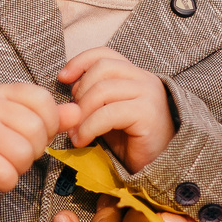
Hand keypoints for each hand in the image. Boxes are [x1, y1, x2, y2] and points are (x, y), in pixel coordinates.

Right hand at [0, 83, 61, 201]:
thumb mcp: (20, 124)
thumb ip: (50, 118)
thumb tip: (78, 112)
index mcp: (2, 92)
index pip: (43, 99)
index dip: (50, 123)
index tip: (36, 135)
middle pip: (36, 129)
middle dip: (35, 150)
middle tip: (17, 154)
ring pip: (23, 153)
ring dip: (20, 167)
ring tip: (5, 164)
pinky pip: (6, 174)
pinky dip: (6, 182)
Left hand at [57, 47, 174, 173]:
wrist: (160, 166)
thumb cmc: (132, 142)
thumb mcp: (109, 114)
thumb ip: (95, 98)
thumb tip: (70, 88)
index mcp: (135, 75)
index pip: (105, 54)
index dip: (80, 61)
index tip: (62, 79)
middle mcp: (144, 79)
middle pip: (102, 68)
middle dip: (80, 93)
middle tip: (73, 118)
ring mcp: (148, 94)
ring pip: (102, 90)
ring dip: (82, 113)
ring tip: (75, 134)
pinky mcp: (147, 113)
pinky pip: (108, 113)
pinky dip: (89, 127)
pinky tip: (83, 140)